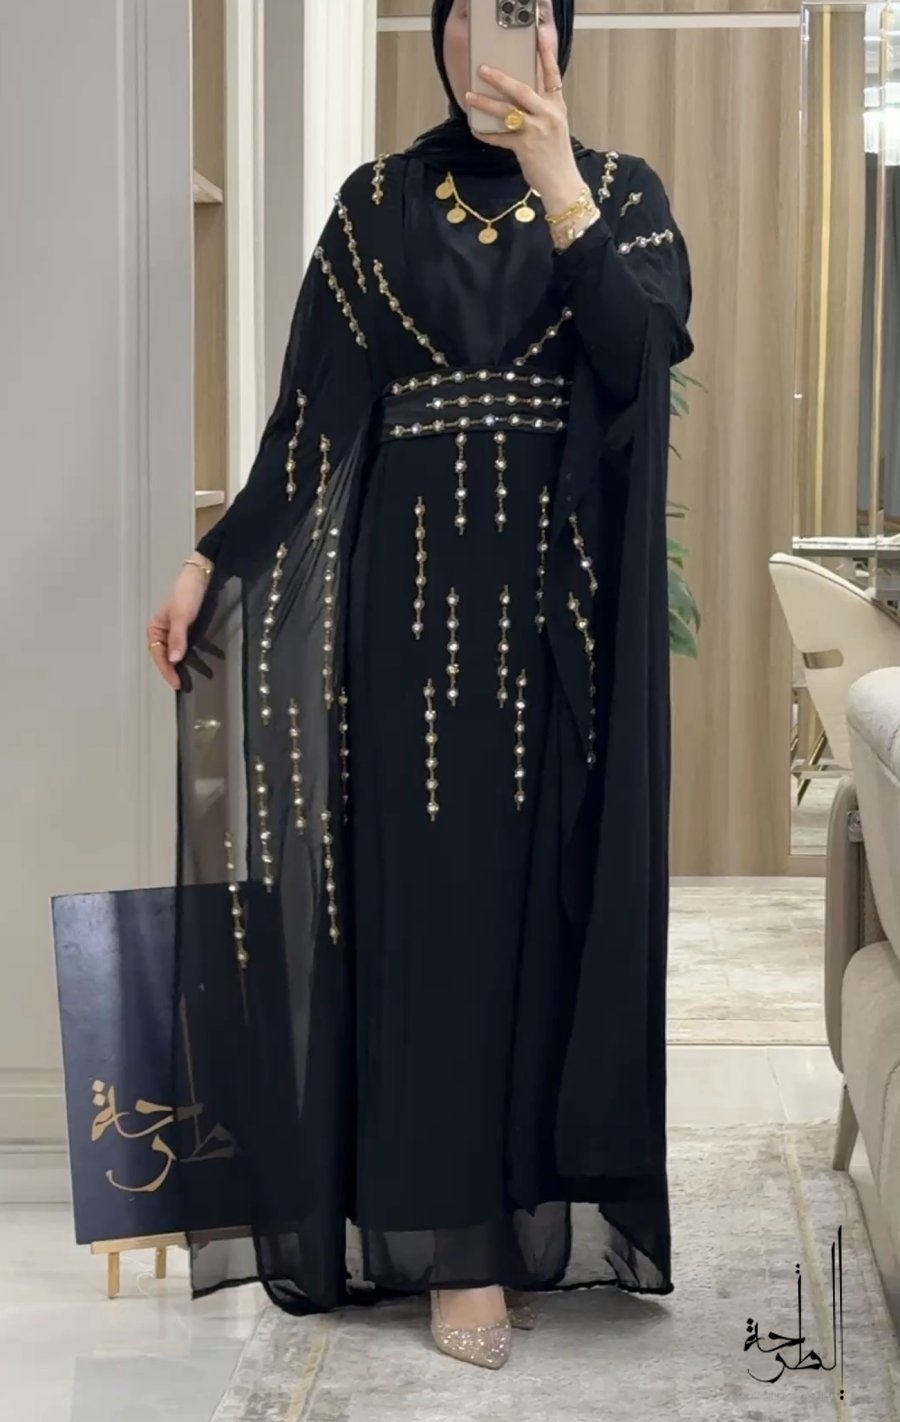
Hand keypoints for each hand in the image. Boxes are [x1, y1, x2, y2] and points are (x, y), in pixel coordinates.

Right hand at [147, 560, 210, 689]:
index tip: (177, 683)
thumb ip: (178, 638)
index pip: (159, 656)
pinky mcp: (193, 629)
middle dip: (178, 671)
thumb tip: (175, 660)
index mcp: (156, 629)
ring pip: (183, 653)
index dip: (167, 671)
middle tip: (187, 686)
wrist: (204, 575)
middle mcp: (165, 632)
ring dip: (193, 665)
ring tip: (204, 676)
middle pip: (169, 657)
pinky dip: (203, 654)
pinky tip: (214, 661)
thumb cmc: (187, 593)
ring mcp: (179, 631)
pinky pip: (196, 646)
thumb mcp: (181, 616)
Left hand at [466, 24, 583, 216]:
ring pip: (507, 111)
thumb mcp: (555, 126)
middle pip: (522, 89)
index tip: (537, 39)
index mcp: (557, 106)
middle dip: (500, 78)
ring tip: (470, 96)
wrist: (562, 183)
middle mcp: (548, 115)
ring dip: (486, 103)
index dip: (545, 56)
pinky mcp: (525, 147)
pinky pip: (500, 137)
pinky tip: (475, 129)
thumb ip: (541, 109)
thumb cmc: (556, 155)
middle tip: (483, 70)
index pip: (552, 76)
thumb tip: (518, 96)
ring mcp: (537, 131)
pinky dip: (486, 134)